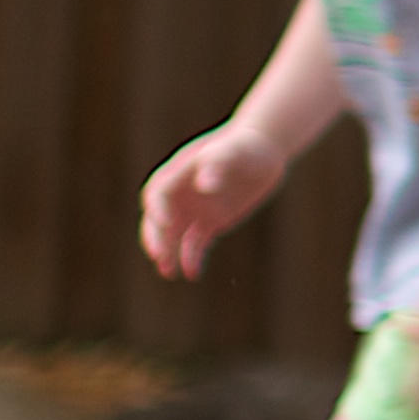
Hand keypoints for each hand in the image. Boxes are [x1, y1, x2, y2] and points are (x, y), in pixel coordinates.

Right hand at [139, 126, 288, 281]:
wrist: (263, 151)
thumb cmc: (244, 146)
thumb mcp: (232, 151)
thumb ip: (217, 164)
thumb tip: (205, 186)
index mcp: (178, 173)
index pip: (159, 193)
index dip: (158, 208)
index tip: (165, 222)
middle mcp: (180, 194)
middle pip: (158, 219)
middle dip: (155, 237)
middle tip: (157, 255)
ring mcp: (194, 210)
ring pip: (173, 236)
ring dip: (168, 253)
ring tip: (168, 272)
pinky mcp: (210, 223)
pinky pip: (195, 244)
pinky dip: (192, 258)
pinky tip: (192, 273)